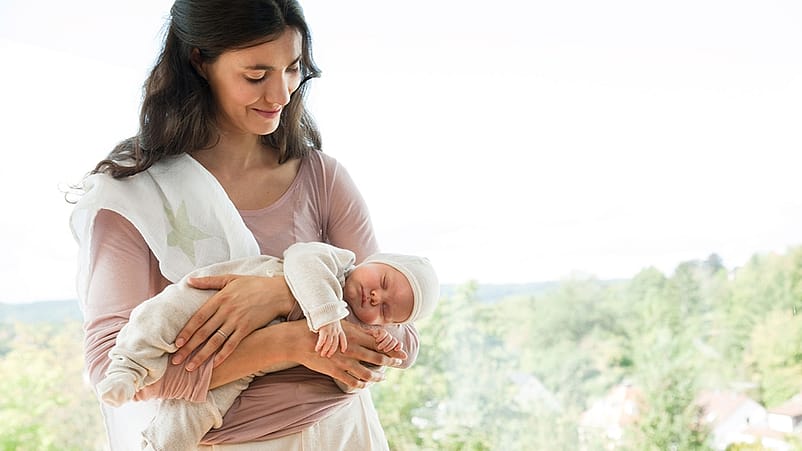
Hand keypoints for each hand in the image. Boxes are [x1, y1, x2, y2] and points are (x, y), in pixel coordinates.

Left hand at [171, 274, 291, 370]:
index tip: (176, 343)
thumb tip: (189, 281)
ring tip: (190, 367)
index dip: (187, 331)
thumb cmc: (254, 284)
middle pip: (203, 332)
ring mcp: (236, 321)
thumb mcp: (230, 278)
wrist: (277, 292)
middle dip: (188, 348)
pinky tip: (214, 364)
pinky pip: (232, 344)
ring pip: (215, 341)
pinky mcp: (247, 329)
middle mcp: (226, 311)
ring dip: (202, 355)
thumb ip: (208, 281)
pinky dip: (222, 355)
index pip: (198, 317)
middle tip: (176, 360)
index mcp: (220, 298)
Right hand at [293, 321, 406, 390]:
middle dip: (390, 361)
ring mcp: (344, 362)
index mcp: (354, 336)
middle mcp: (352, 349)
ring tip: (382, 377)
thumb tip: (367, 332)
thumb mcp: (339, 324)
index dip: (391, 349)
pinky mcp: (335, 371)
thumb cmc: (319, 329)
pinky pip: (352, 381)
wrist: (298, 340)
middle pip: (377, 358)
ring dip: (377, 376)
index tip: (401, 352)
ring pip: (366, 373)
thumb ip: (354, 330)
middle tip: (399, 363)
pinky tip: (364, 384)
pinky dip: (361, 384)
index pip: (379, 343)